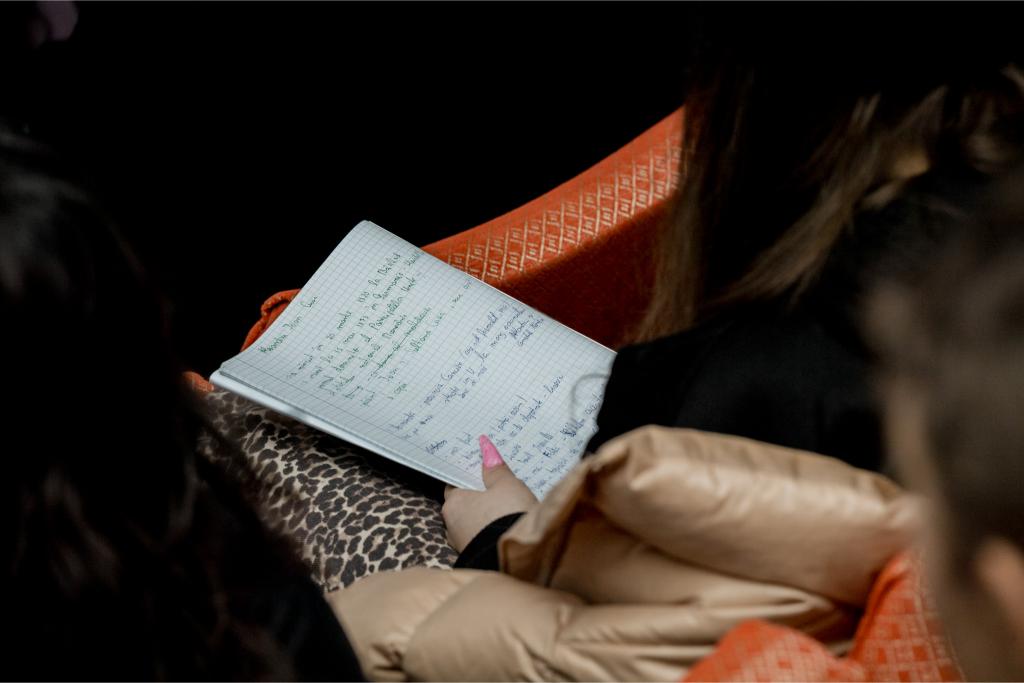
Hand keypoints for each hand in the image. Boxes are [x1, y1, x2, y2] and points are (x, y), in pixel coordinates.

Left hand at [442, 435, 537, 551]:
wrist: (517, 558)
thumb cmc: (508, 517)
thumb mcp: (508, 486)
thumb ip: (496, 469)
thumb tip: (485, 448)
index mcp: (454, 503)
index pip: (454, 485)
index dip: (467, 478)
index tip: (480, 474)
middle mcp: (451, 525)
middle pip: (461, 505)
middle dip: (475, 499)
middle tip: (496, 490)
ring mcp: (461, 545)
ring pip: (468, 525)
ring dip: (481, 519)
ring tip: (503, 512)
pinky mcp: (474, 559)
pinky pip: (478, 540)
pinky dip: (487, 534)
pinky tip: (502, 530)